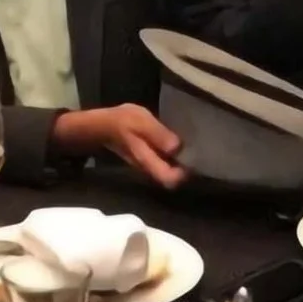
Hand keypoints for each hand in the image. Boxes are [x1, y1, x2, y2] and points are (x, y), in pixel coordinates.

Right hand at [52, 105, 184, 188]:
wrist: (104, 125)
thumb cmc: (122, 121)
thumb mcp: (141, 121)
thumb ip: (159, 134)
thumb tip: (178, 147)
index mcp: (148, 161)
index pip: (170, 180)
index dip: (185, 174)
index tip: (195, 159)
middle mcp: (149, 169)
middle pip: (172, 179)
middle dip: (186, 168)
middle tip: (198, 150)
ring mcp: (148, 166)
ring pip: (169, 171)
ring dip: (180, 162)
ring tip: (191, 145)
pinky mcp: (148, 160)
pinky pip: (165, 163)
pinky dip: (173, 156)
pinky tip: (178, 142)